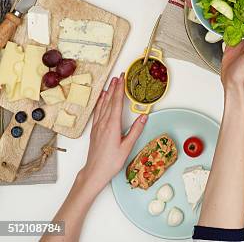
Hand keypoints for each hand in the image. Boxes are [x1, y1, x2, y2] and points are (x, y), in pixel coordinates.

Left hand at [80, 75, 146, 192]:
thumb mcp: (127, 147)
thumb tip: (144, 116)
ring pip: (102, 106)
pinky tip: (102, 100)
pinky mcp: (95, 130)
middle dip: (114, 88)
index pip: (116, 103)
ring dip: (107, 93)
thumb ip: (136, 130)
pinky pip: (98, 112)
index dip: (120, 90)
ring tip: (111, 84)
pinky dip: (100, 103)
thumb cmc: (111, 162)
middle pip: (109, 101)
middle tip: (118, 76)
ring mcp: (98, 126)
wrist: (94, 172)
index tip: (122, 79)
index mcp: (112, 126)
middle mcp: (103, 123)